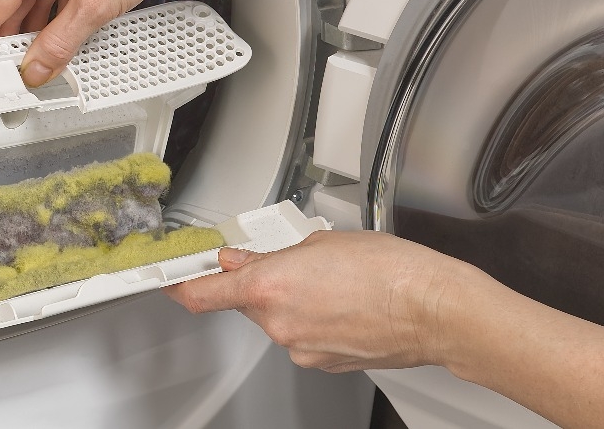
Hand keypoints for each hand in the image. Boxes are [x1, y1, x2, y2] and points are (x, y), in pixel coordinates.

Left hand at [163, 230, 477, 371]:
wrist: (436, 309)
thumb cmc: (391, 271)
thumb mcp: (321, 242)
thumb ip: (270, 255)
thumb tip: (241, 260)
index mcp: (269, 287)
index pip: (201, 294)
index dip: (178, 285)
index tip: (168, 278)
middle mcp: (278, 323)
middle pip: (245, 302)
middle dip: (259, 281)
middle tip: (290, 261)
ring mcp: (300, 347)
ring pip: (277, 318)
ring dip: (291, 299)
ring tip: (333, 281)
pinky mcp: (322, 361)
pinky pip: (302, 334)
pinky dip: (313, 317)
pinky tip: (343, 301)